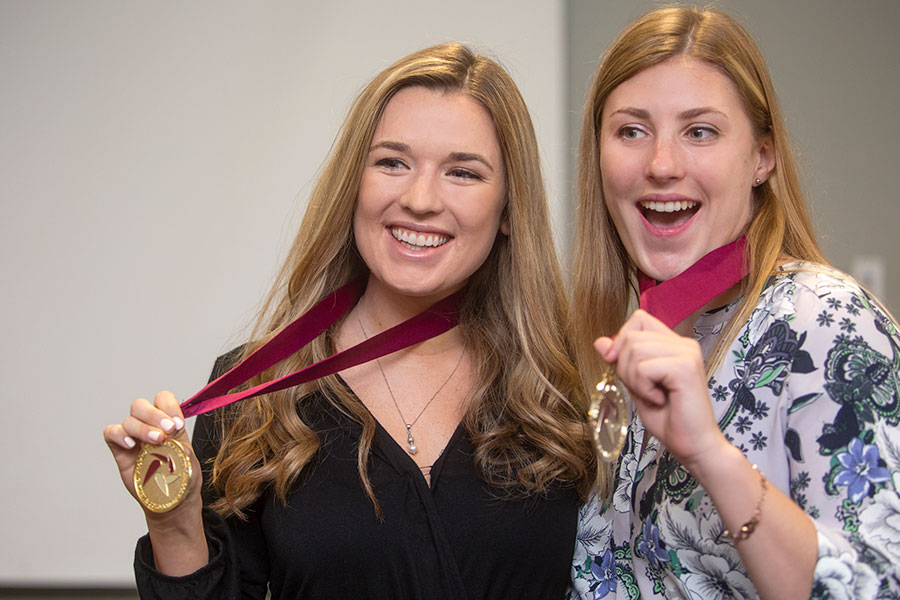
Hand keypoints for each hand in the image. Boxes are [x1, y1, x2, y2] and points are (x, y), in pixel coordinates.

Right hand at [103, 391, 202, 523]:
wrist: (172, 502)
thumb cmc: (183, 478)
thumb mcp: (188, 457)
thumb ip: (180, 440)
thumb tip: (174, 427)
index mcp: (168, 423)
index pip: (162, 400)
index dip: (168, 406)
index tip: (177, 423)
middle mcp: (148, 427)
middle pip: (141, 405)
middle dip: (154, 414)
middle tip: (167, 430)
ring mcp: (133, 438)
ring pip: (129, 420)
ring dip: (143, 427)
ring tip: (156, 441)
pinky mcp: (120, 451)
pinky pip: (111, 433)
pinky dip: (119, 435)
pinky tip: (132, 445)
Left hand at [594, 310, 728, 472]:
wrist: (693, 446)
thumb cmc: (668, 418)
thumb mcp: (636, 385)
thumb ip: (621, 362)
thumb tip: (600, 342)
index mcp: (674, 344)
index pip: (638, 319)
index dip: (622, 340)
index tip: (621, 365)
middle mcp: (684, 343)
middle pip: (631, 336)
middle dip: (625, 367)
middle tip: (645, 390)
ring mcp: (687, 353)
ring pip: (634, 350)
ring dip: (634, 380)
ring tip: (654, 396)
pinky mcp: (685, 367)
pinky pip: (644, 368)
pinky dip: (643, 388)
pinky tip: (660, 399)